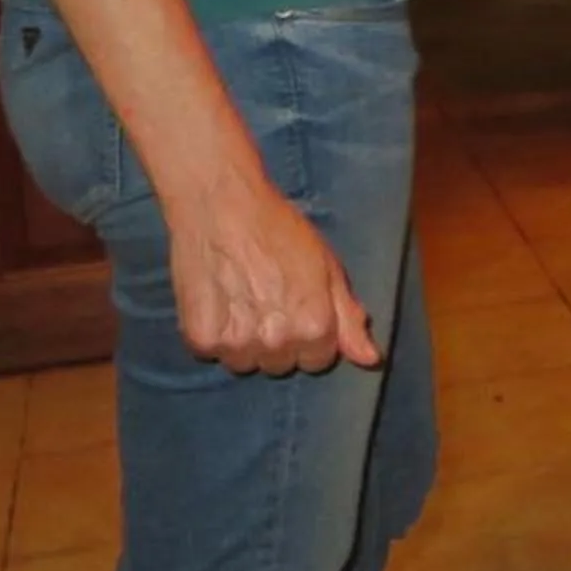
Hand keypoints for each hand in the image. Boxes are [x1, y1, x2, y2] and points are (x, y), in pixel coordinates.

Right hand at [164, 172, 380, 375]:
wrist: (221, 205)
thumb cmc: (279, 230)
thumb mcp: (328, 267)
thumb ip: (349, 317)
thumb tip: (370, 359)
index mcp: (314, 327)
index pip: (318, 360)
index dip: (310, 334)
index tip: (298, 308)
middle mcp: (276, 341)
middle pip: (281, 364)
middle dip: (279, 339)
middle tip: (268, 300)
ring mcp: (236, 343)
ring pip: (246, 363)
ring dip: (245, 341)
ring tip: (242, 300)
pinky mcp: (200, 338)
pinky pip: (212, 353)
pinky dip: (214, 333)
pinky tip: (218, 302)